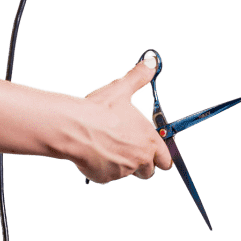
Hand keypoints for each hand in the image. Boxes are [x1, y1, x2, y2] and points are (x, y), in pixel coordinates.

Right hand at [70, 54, 172, 183]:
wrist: (74, 128)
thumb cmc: (99, 110)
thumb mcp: (122, 89)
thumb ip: (139, 76)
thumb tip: (150, 63)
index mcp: (149, 140)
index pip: (166, 158)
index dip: (160, 154)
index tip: (153, 150)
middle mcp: (140, 158)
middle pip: (149, 171)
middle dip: (143, 164)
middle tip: (130, 151)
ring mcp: (123, 170)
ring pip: (129, 174)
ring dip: (124, 166)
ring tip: (111, 149)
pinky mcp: (106, 178)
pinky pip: (109, 177)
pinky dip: (104, 169)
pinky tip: (96, 154)